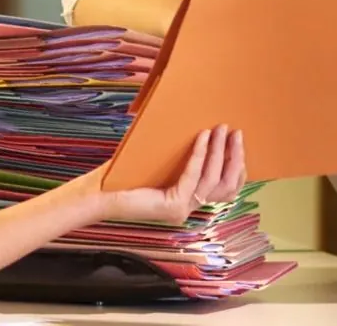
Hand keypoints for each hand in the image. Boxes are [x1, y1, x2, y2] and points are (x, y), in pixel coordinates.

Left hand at [78, 126, 246, 225]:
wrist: (99, 194)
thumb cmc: (123, 174)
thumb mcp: (159, 163)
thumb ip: (179, 156)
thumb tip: (198, 126)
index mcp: (187, 200)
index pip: (225, 190)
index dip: (237, 167)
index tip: (238, 143)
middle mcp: (188, 208)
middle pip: (226, 186)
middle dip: (234, 157)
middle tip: (236, 132)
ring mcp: (182, 210)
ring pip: (212, 180)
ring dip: (220, 152)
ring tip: (221, 129)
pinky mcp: (172, 206)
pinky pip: (193, 176)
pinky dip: (200, 154)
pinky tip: (203, 136)